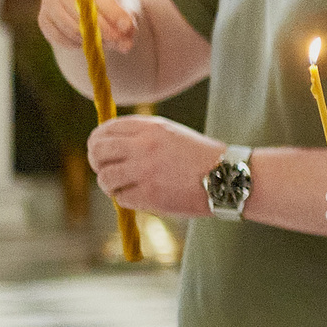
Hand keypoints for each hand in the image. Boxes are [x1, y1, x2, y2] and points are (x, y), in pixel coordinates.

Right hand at [39, 0, 136, 57]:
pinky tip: (89, 40)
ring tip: (110, 42)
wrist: (96, 8)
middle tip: (120, 41)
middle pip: (80, 8)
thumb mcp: (127, 7)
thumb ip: (128, 21)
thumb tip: (126, 44)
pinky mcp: (43, 18)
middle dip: (103, 28)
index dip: (112, 10)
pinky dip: (77, 43)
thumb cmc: (114, 4)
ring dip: (91, 38)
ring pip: (70, 25)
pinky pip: (59, 37)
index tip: (127, 26)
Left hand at [88, 115, 221, 217]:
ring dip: (109, 184)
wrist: (229, 178)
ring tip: (120, 187)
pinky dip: (125, 198)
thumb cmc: (201, 158)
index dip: (98, 140)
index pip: (107, 129)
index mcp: (151, 127)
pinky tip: (138, 196)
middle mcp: (144, 146)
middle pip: (98, 150)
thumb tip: (109, 145)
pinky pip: (121, 197)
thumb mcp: (172, 135)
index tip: (100, 150)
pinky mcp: (150, 195)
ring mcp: (145, 171)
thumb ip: (142, 135)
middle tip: (104, 169)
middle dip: (96, 161)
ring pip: (105, 177)